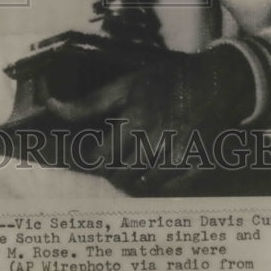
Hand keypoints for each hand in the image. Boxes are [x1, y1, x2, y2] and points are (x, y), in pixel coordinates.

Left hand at [46, 46, 255, 193]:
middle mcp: (158, 140)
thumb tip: (52, 107)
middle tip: (108, 164)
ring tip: (126, 170)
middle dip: (110, 172)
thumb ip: (89, 102)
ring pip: (143, 186)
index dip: (91, 160)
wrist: (218, 82)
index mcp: (136, 118)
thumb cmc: (167, 80)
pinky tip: (149, 174)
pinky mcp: (198, 167)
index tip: (90, 155)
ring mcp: (180, 157)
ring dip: (130, 182)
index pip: (101, 157)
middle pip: (121, 175)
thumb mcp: (126, 84)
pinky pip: (169, 190)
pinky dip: (155, 187)